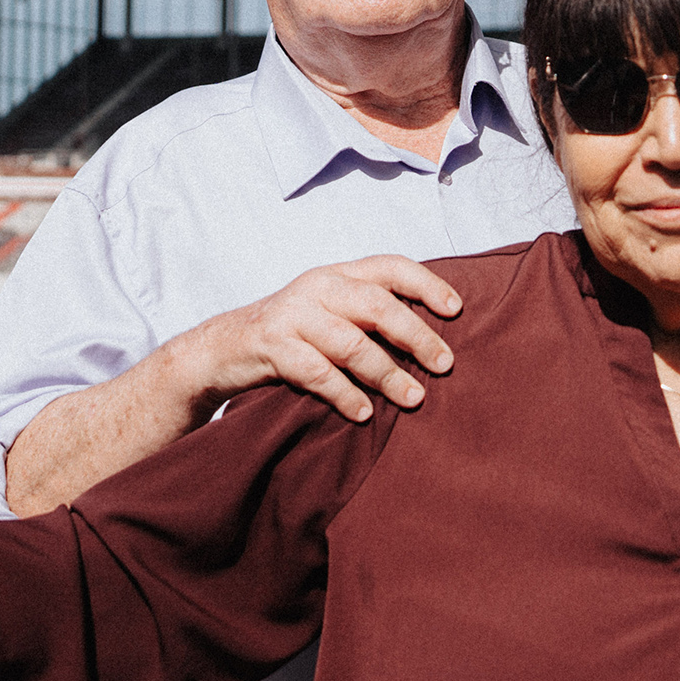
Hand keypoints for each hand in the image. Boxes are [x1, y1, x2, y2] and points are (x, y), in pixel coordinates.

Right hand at [173, 255, 465, 421]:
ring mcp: (292, 315)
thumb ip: (367, 313)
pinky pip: (317, 373)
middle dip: (416, 335)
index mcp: (337, 274)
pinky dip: (344, 394)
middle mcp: (317, 287)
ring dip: (386, 373)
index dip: (426, 284)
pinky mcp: (272, 346)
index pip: (389, 267)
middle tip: (445, 364)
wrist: (223, 348)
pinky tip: (363, 413)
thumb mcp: (329, 310)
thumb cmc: (292, 334)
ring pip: (350, 343)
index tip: (457, 310)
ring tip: (413, 398)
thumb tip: (431, 338)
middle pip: (377, 306)